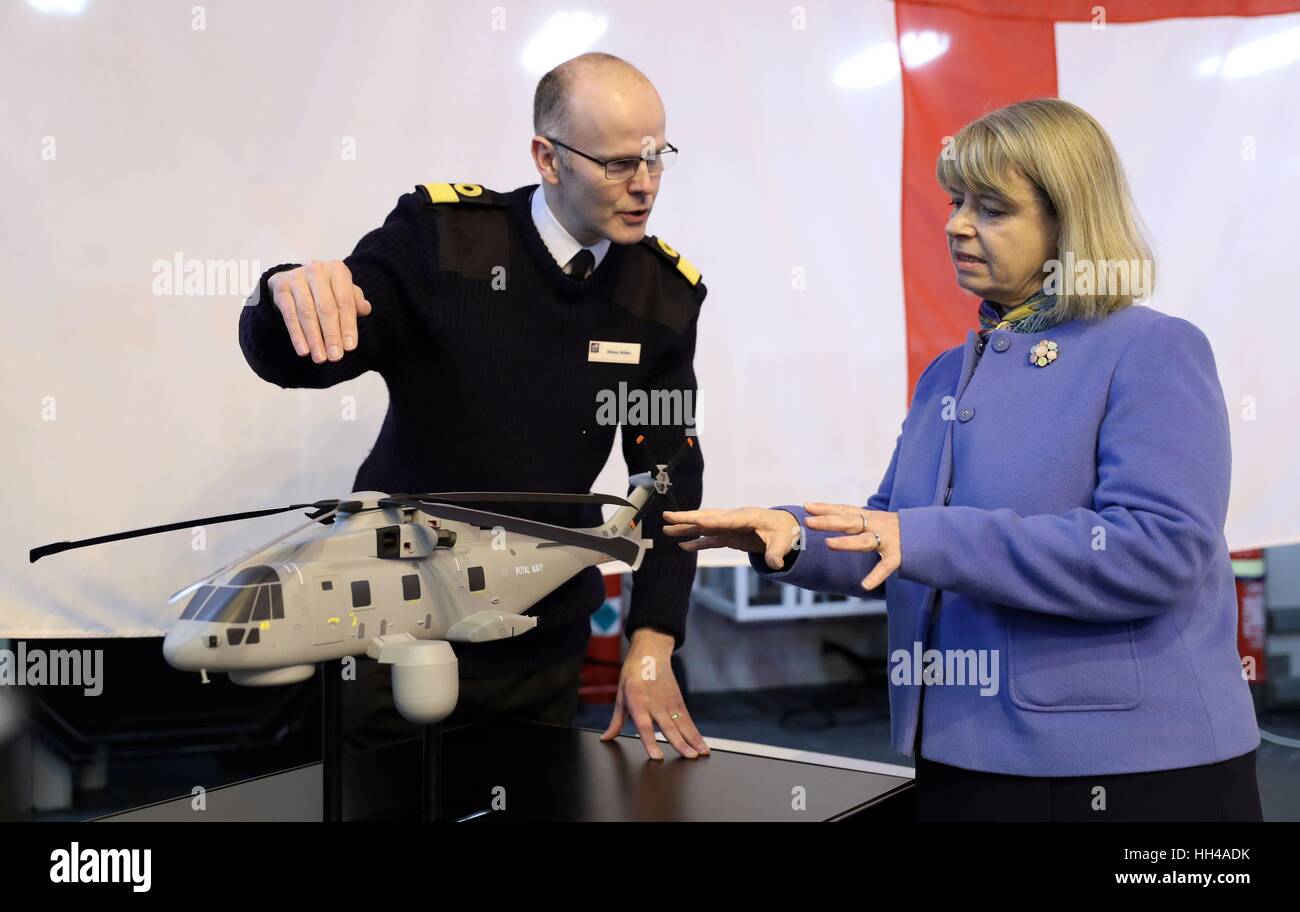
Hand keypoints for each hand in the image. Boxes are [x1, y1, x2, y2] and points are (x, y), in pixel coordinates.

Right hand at [267, 261, 371, 363]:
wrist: (297, 279)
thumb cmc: (328, 290)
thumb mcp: (344, 292)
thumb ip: (355, 301)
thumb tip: (365, 309)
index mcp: (337, 270)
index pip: (345, 302)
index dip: (348, 326)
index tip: (350, 347)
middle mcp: (316, 270)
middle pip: (326, 308)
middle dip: (331, 335)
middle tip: (336, 357)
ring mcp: (296, 277)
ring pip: (307, 313)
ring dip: (314, 338)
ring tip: (320, 358)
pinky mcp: (280, 287)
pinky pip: (289, 314)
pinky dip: (297, 335)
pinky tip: (303, 350)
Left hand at [600, 628, 708, 759]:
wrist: (651, 654)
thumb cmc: (633, 675)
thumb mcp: (620, 696)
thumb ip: (616, 721)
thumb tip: (606, 737)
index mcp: (638, 702)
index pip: (644, 726)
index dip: (650, 742)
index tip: (657, 756)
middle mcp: (655, 704)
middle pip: (669, 727)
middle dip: (680, 744)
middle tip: (689, 757)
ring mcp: (669, 702)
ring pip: (682, 725)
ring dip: (693, 741)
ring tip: (701, 754)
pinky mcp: (679, 701)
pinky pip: (688, 720)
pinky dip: (696, 734)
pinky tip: (702, 746)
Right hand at [662, 507, 802, 570]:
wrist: (786, 528)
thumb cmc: (786, 532)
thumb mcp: (784, 542)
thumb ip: (777, 553)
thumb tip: (776, 564)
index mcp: (749, 517)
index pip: (729, 519)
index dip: (714, 521)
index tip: (698, 522)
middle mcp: (735, 519)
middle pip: (708, 517)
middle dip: (688, 517)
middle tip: (667, 516)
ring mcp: (730, 527)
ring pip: (704, 526)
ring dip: (686, 528)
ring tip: (666, 529)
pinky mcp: (729, 536)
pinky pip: (710, 539)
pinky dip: (697, 542)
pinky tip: (683, 546)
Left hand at [803, 502, 901, 590]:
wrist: (934, 534)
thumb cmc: (900, 530)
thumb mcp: (879, 521)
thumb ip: (860, 522)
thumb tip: (835, 520)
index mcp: (872, 517)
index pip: (845, 510)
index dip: (826, 508)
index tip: (807, 505)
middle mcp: (878, 526)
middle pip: (850, 522)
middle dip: (828, 521)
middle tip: (808, 521)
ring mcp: (888, 540)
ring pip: (864, 541)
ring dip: (847, 542)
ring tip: (829, 544)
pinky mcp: (899, 556)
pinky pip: (886, 567)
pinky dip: (876, 576)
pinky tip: (865, 585)